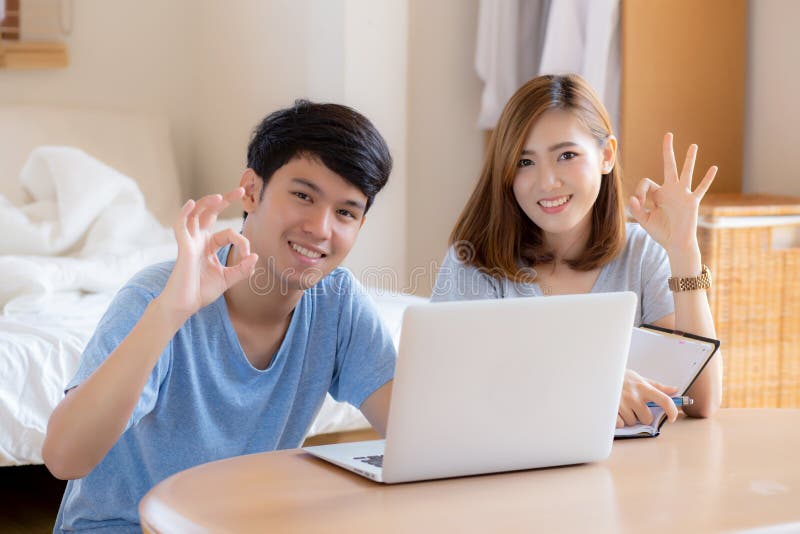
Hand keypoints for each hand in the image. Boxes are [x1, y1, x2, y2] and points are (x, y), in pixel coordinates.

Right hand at [158, 188, 257, 322]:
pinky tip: (191, 203)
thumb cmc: (201, 292)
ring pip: (196, 214)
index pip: (229, 233)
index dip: (242, 241)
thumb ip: (242, 269)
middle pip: (209, 213)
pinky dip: (184, 213)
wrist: (185, 305)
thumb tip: (255, 256)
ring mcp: (190, 242)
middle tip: (241, 190)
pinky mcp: (183, 248)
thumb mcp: (228, 279)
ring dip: (207, 203)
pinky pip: (180, 226)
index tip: (248, 256)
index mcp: (209, 246)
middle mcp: (199, 240)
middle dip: (224, 200)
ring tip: (220, 196)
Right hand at [616, 369, 679, 427]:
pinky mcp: (610, 410)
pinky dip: (618, 420)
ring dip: (628, 417)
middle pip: (647, 418)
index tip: (672, 418)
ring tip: (621, 406)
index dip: (672, 411)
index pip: (664, 400)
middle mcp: (633, 396)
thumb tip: (675, 390)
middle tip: (633, 406)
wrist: (599, 374)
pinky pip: (620, 424)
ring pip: (632, 422)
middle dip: (641, 415)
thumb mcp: (638, 378)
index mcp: (643, 387)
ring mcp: (621, 403)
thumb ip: (657, 386)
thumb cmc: (621, 378)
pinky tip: (614, 411)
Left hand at [628, 133, 716, 255]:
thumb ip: (637, 210)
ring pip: (687, 172)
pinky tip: (714, 168)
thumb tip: (633, 199)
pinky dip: (707, 179)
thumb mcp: (644, 221)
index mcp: (658, 193)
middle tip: (668, 134)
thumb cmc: (660, 232)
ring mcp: (682, 194)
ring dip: (689, 159)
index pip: (646, 182)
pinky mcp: (692, 202)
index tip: (638, 202)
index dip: (639, 191)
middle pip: (670, 166)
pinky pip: (701, 188)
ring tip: (693, 145)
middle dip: (668, 151)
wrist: (675, 243)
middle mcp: (671, 190)